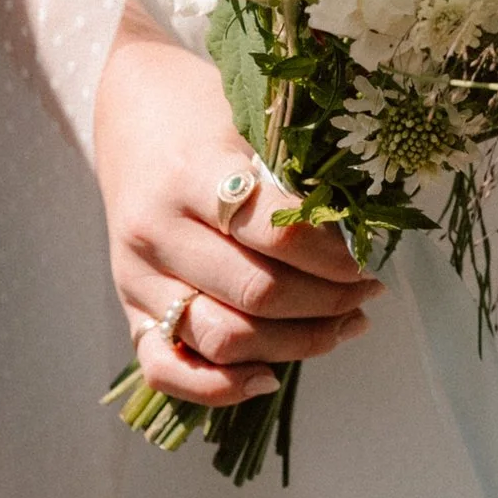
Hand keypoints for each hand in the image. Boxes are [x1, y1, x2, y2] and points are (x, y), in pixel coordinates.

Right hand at [94, 6, 378, 408]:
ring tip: (342, 326)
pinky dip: (219, 388)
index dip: (332, 257)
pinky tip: (269, 376)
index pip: (274, 233)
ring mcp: (137, 277)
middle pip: (256, 294)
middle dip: (327, 303)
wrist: (130, 108)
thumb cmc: (205, 109)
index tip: (367, 258)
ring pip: (223, 339)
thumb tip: (362, 237)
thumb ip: (294, 178)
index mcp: (191, 174)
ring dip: (294, 345)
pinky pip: (166, 371)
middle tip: (368, 292)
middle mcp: (156, 232)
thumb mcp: (252, 120)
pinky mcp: (129, 308)